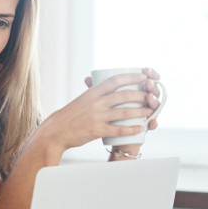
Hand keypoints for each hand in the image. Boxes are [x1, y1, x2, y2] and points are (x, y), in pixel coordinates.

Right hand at [37, 68, 164, 152]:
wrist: (56, 131)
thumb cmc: (70, 115)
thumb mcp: (82, 99)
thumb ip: (95, 92)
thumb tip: (105, 83)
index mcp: (93, 92)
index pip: (115, 80)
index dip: (132, 78)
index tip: (143, 77)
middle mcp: (96, 103)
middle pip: (124, 96)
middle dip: (141, 95)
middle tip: (151, 96)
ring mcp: (97, 117)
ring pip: (124, 112)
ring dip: (141, 112)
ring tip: (150, 111)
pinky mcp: (97, 130)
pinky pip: (118, 130)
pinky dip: (131, 129)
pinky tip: (140, 128)